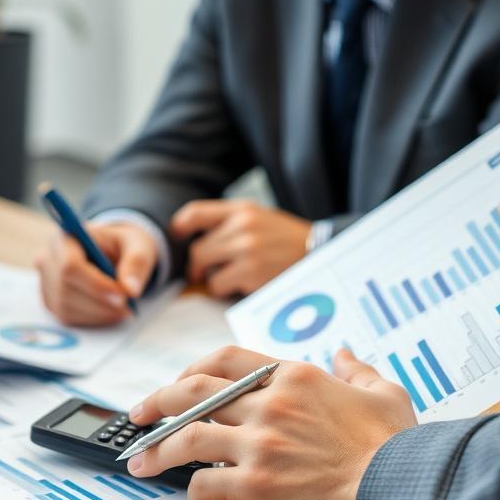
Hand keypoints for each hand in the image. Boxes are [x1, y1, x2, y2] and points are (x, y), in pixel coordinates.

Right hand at [34, 222, 156, 326]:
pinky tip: (110, 311)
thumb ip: (136, 262)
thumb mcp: (138, 244)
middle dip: (100, 303)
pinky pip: (68, 318)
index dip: (96, 286)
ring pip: (66, 308)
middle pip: (66, 290)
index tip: (122, 298)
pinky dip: (92, 319)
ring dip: (98, 314)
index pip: (70, 266)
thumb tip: (131, 290)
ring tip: (123, 309)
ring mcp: (46, 282)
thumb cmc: (123, 245)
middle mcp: (48, 259)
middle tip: (128, 307)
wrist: (113, 252)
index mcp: (65, 237)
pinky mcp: (51, 301)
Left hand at [126, 346, 415, 499]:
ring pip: (189, 438)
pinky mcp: (258, 483)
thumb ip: (357, 369)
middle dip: (157, 402)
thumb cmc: (394, 443)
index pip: (227, 359)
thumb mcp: (383, 391)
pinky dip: (193, 493)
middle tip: (137, 416)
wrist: (399, 485)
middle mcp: (271, 403)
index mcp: (294, 376)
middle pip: (194, 393)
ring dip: (158, 450)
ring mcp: (261, 443)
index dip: (193, 368)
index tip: (177, 383)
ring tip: (139, 463)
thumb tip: (346, 353)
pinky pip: (207, 484)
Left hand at [171, 200, 310, 297]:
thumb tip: (190, 235)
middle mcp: (243, 225)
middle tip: (205, 272)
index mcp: (242, 209)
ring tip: (232, 276)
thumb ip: (229, 222)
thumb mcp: (259, 217)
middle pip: (197, 250)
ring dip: (214, 278)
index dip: (179, 228)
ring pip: (206, 269)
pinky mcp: (252, 272)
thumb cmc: (286, 240)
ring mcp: (247, 249)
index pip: (195, 213)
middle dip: (199, 265)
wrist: (320, 253)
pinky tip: (244, 284)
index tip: (178, 238)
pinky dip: (225, 289)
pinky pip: (218, 285)